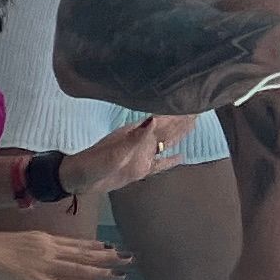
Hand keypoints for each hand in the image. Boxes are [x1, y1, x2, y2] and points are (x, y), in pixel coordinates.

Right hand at [0, 225, 133, 279]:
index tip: (113, 248)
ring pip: (80, 270)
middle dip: (109, 258)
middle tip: (130, 259)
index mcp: (47, 239)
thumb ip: (37, 244)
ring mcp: (46, 265)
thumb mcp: (22, 238)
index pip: (78, 243)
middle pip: (85, 255)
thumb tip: (45, 246)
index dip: (97, 247)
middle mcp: (51, 250)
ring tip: (121, 276)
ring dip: (102, 274)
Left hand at [59, 111, 187, 196]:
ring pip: (167, 143)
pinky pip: (160, 164)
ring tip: (195, 123)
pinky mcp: (139, 170)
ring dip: (181, 134)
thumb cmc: (93, 163)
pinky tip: (182, 156)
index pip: (163, 119)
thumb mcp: (115, 151)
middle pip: (169, 129)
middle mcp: (142, 142)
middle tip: (201, 105)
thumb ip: (136, 137)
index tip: (193, 99)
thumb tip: (154, 118)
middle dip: (183, 118)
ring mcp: (142, 156)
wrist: (78, 180)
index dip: (178, 110)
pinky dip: (171, 160)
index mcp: (136, 134)